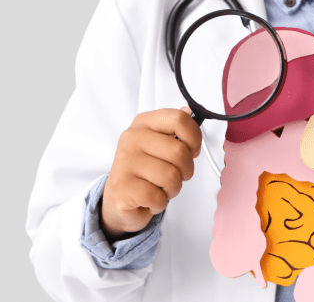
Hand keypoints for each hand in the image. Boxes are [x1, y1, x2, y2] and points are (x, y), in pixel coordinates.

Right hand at [101, 108, 201, 239]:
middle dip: (185, 171)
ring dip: (172, 189)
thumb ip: (176, 128)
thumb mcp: (161, 144)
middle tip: (172, 175)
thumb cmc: (145, 171)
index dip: (194, 138)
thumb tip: (189, 111)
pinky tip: (149, 198)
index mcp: (144, 123)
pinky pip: (157, 196)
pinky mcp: (122, 186)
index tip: (192, 150)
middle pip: (180, 152)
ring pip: (171, 177)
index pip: (179, 119)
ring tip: (159, 187)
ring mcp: (124, 161)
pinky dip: (159, 203)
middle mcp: (132, 138)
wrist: (118, 198)